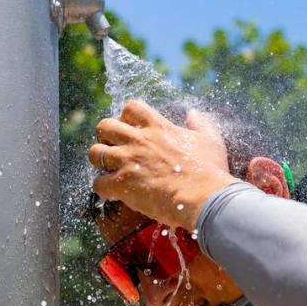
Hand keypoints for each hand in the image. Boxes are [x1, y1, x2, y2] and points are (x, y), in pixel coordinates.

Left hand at [89, 100, 238, 230]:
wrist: (204, 197)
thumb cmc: (210, 171)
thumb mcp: (211, 141)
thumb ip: (201, 124)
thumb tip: (193, 113)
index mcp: (159, 127)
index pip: (132, 107)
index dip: (126, 117)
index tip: (131, 129)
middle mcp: (139, 141)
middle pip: (105, 126)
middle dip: (105, 137)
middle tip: (114, 149)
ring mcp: (128, 161)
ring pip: (95, 153)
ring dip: (99, 161)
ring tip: (108, 170)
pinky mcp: (123, 184)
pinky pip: (97, 183)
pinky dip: (102, 189)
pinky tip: (112, 194)